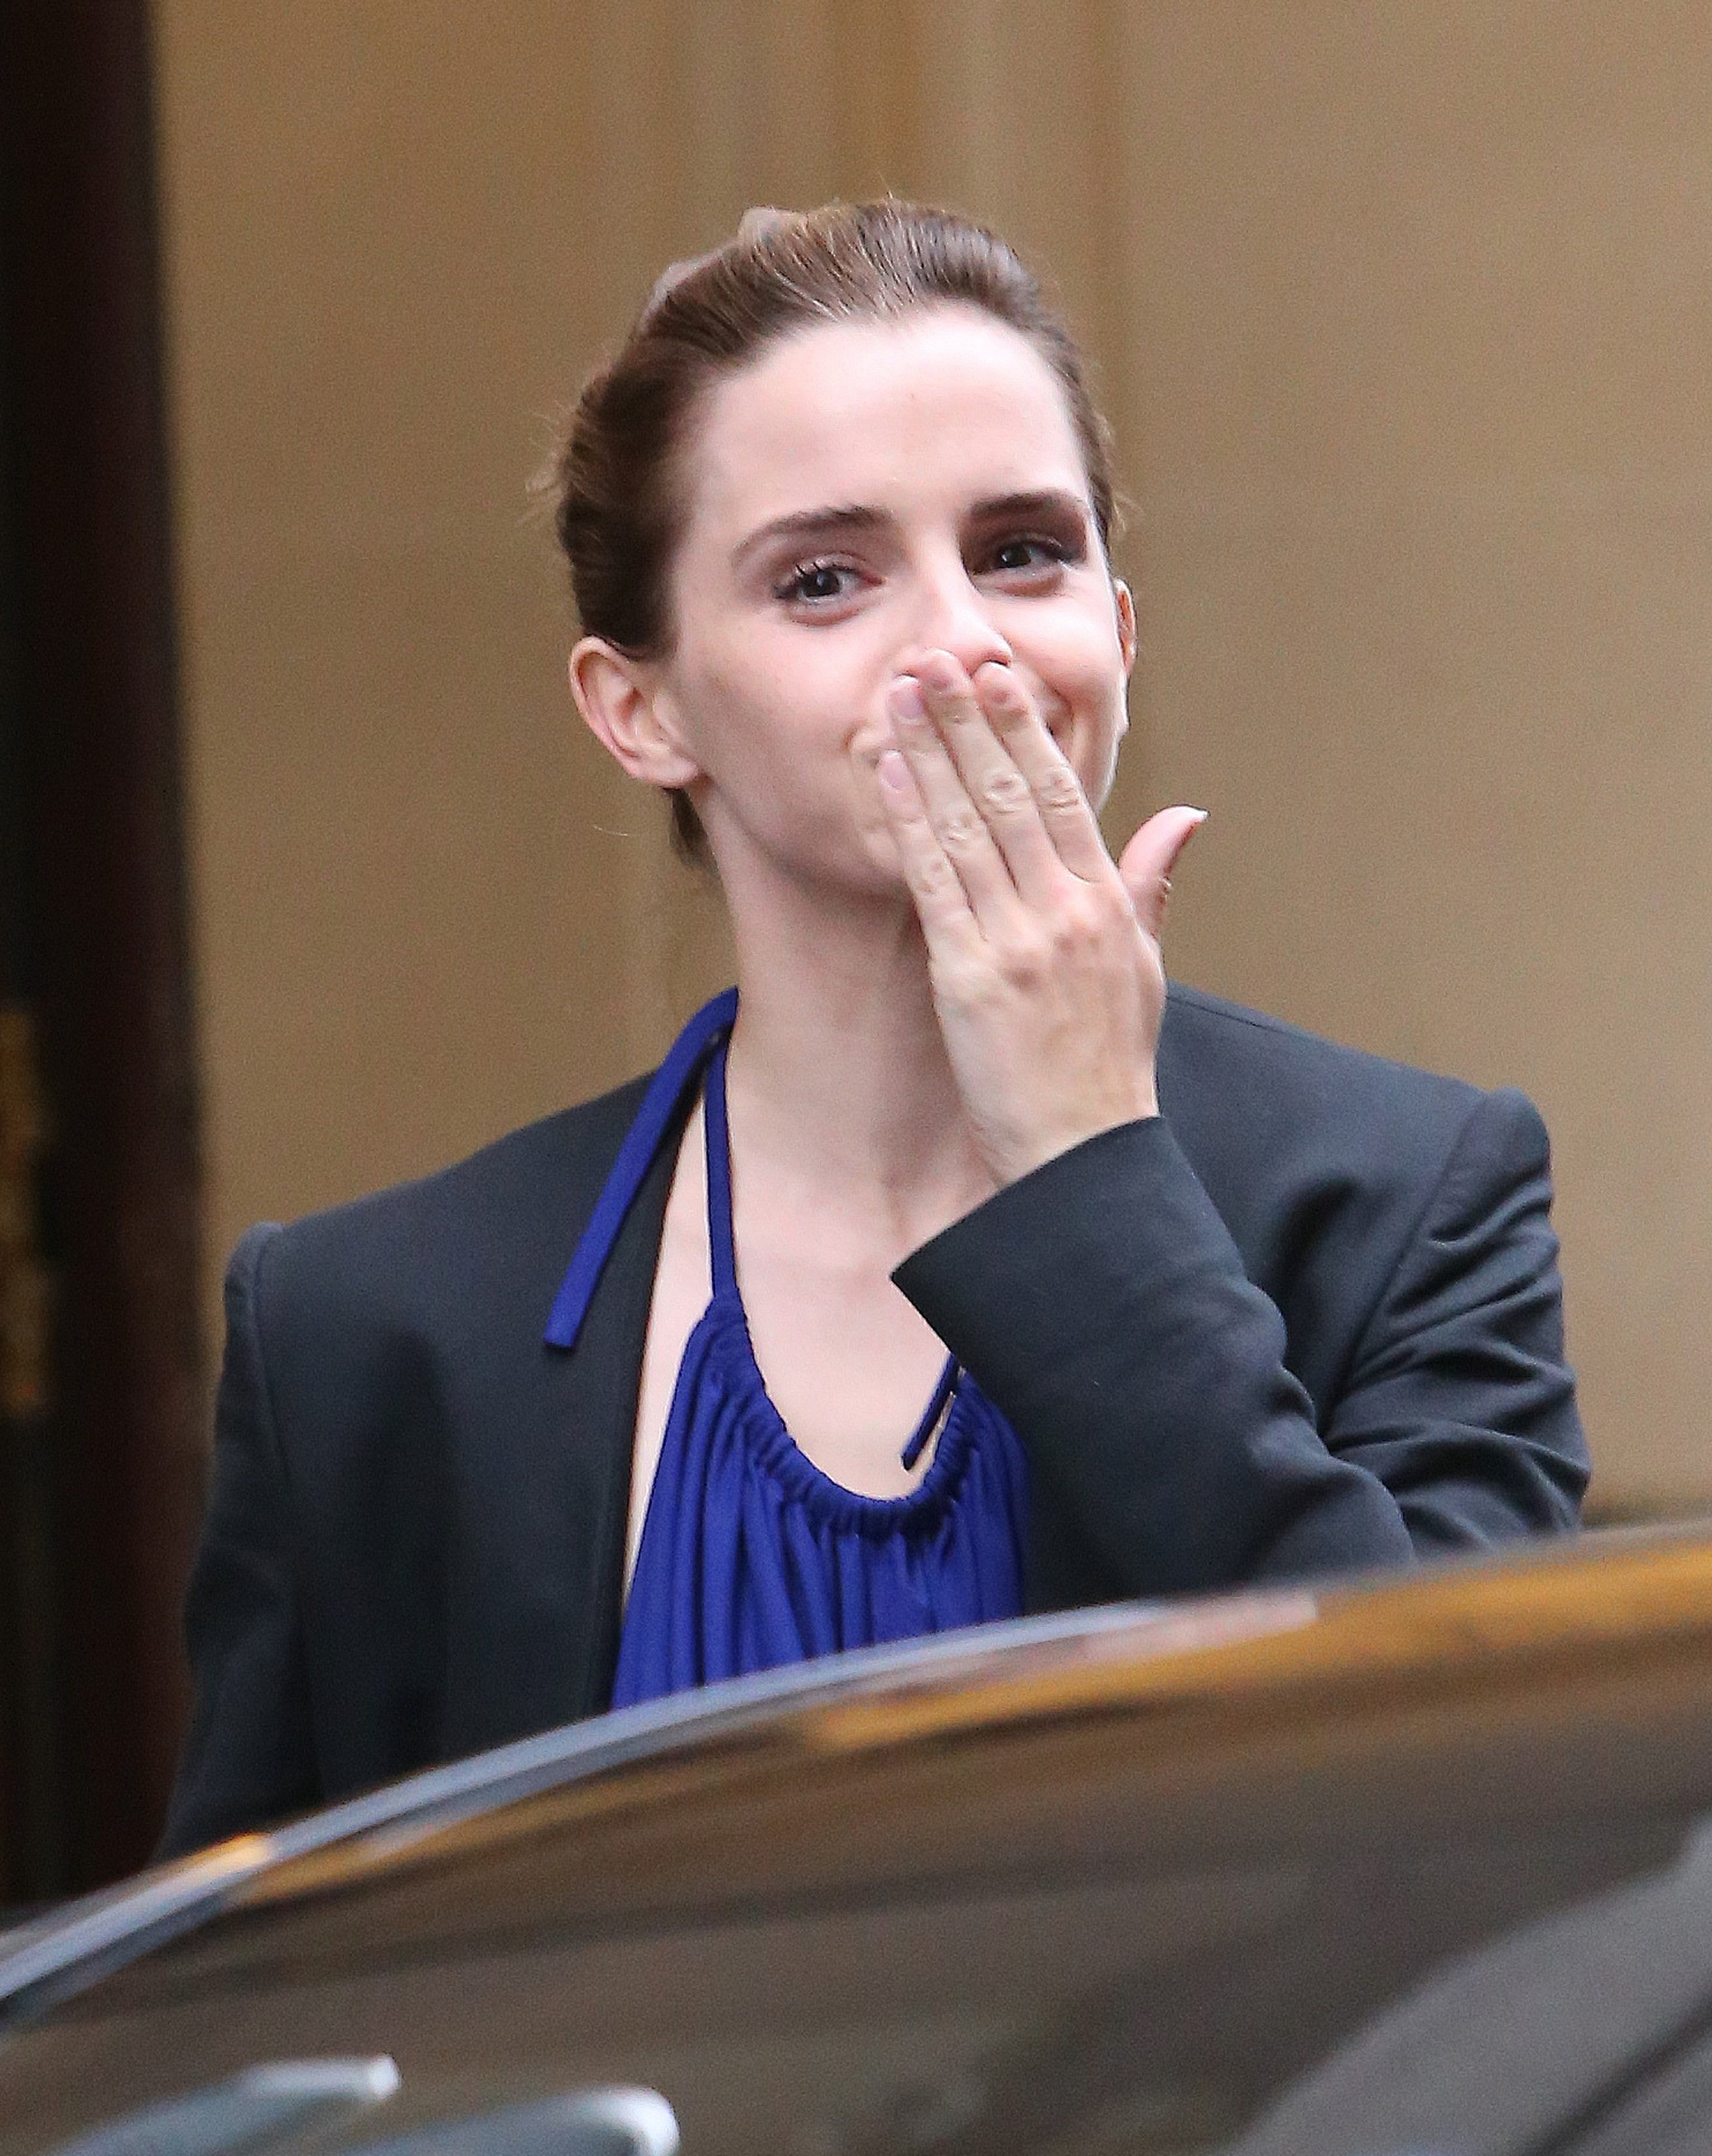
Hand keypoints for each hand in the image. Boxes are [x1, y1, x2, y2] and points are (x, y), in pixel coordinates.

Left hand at [874, 650, 1204, 1186]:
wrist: (1083, 1155)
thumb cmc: (1109, 1069)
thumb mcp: (1145, 971)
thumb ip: (1153, 885)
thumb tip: (1185, 816)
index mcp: (1107, 905)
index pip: (1064, 794)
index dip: (1026, 729)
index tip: (997, 675)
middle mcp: (1065, 911)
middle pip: (1012, 792)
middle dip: (970, 719)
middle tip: (936, 656)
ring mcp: (1017, 940)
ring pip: (969, 823)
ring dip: (932, 751)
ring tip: (903, 693)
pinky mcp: (970, 977)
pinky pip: (934, 881)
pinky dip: (909, 821)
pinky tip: (887, 773)